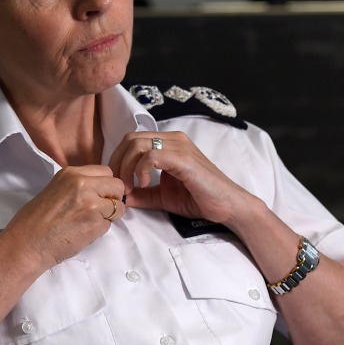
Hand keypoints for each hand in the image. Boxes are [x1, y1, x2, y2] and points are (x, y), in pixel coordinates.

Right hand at [0, 165, 125, 268]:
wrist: (26, 244)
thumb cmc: (35, 222)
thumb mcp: (55, 189)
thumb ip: (77, 186)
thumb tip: (98, 191)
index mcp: (71, 173)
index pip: (105, 171)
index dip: (105, 186)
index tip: (99, 195)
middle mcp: (82, 183)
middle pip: (117, 185)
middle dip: (113, 198)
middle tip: (100, 210)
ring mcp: (91, 202)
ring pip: (118, 206)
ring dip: (109, 215)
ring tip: (89, 223)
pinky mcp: (95, 222)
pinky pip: (110, 224)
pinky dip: (101, 229)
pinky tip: (83, 232)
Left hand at [107, 132, 253, 225]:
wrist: (227, 206)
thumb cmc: (199, 199)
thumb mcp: (163, 196)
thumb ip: (142, 194)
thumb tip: (121, 196)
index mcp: (168, 144)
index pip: (132, 140)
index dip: (117, 160)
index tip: (116, 183)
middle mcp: (173, 139)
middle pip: (130, 139)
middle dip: (117, 162)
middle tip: (120, 186)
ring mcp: (179, 147)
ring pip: (138, 144)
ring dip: (127, 167)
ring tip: (131, 187)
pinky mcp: (184, 159)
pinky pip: (152, 155)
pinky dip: (142, 169)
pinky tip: (146, 184)